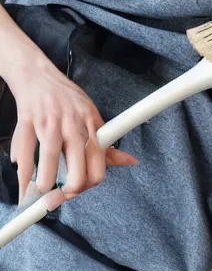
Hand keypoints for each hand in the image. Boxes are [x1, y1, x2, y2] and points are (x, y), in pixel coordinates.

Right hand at [9, 58, 136, 203]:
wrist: (37, 74)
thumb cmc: (67, 99)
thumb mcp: (92, 117)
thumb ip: (106, 145)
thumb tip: (130, 162)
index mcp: (90, 126)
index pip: (98, 164)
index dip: (89, 184)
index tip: (78, 190)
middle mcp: (72, 125)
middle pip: (76, 169)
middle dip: (68, 190)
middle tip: (59, 195)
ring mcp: (49, 122)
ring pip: (49, 160)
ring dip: (43, 183)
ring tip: (40, 191)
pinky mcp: (27, 120)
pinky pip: (24, 152)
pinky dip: (22, 172)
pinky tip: (24, 182)